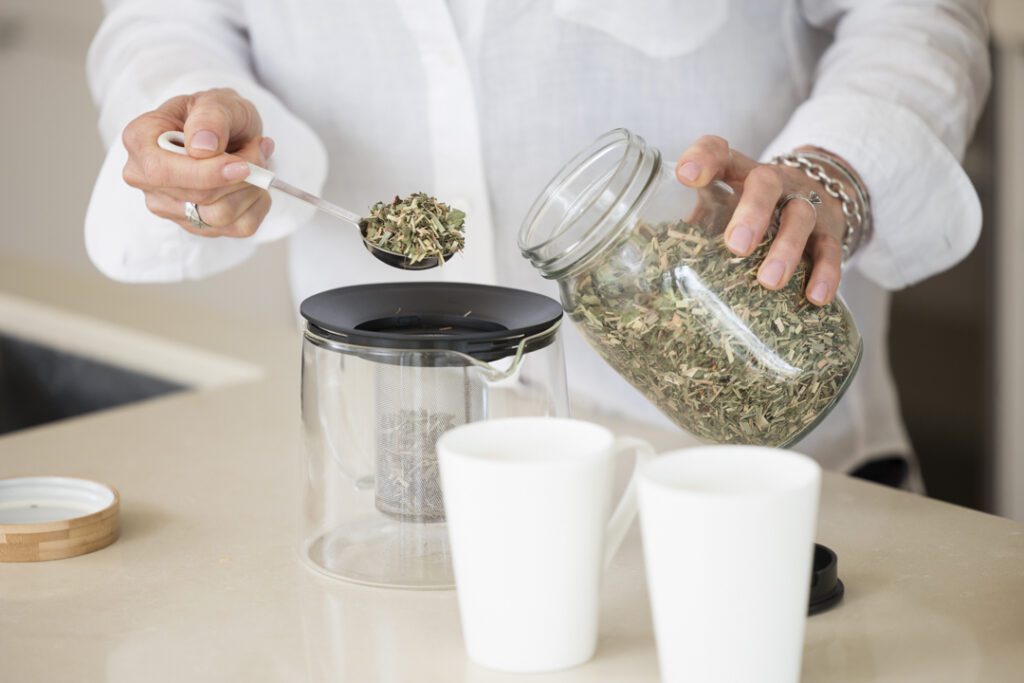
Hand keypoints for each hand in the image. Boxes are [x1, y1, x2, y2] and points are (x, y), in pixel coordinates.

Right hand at [121, 88, 274, 237]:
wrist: (229, 132)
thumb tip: (202, 147)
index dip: (206, 173)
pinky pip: (239, 227)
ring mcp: (169, 207)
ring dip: (251, 188)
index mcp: (140, 140)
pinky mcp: (197, 225)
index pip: (163, 172)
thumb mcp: (217, 101)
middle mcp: (145, 178)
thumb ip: (210, 118)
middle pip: (198, 197)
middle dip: (240, 175)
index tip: (242, 165)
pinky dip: (257, 205)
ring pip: (220, 216)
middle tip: (258, 149)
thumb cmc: (216, 115)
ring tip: (255, 162)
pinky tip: (254, 185)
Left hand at [675, 136, 847, 305]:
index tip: (686, 176)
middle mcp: (774, 182)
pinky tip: (814, 298)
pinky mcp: (829, 231)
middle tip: (736, 245)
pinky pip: (831, 250)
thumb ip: (694, 228)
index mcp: (738, 173)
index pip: (719, 152)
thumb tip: (650, 271)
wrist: (820, 197)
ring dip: (786, 249)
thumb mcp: (722, 208)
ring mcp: (804, 204)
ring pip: (800, 217)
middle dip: (752, 213)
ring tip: (769, 281)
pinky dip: (825, 273)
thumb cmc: (752, 210)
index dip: (703, 158)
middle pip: (765, 183)